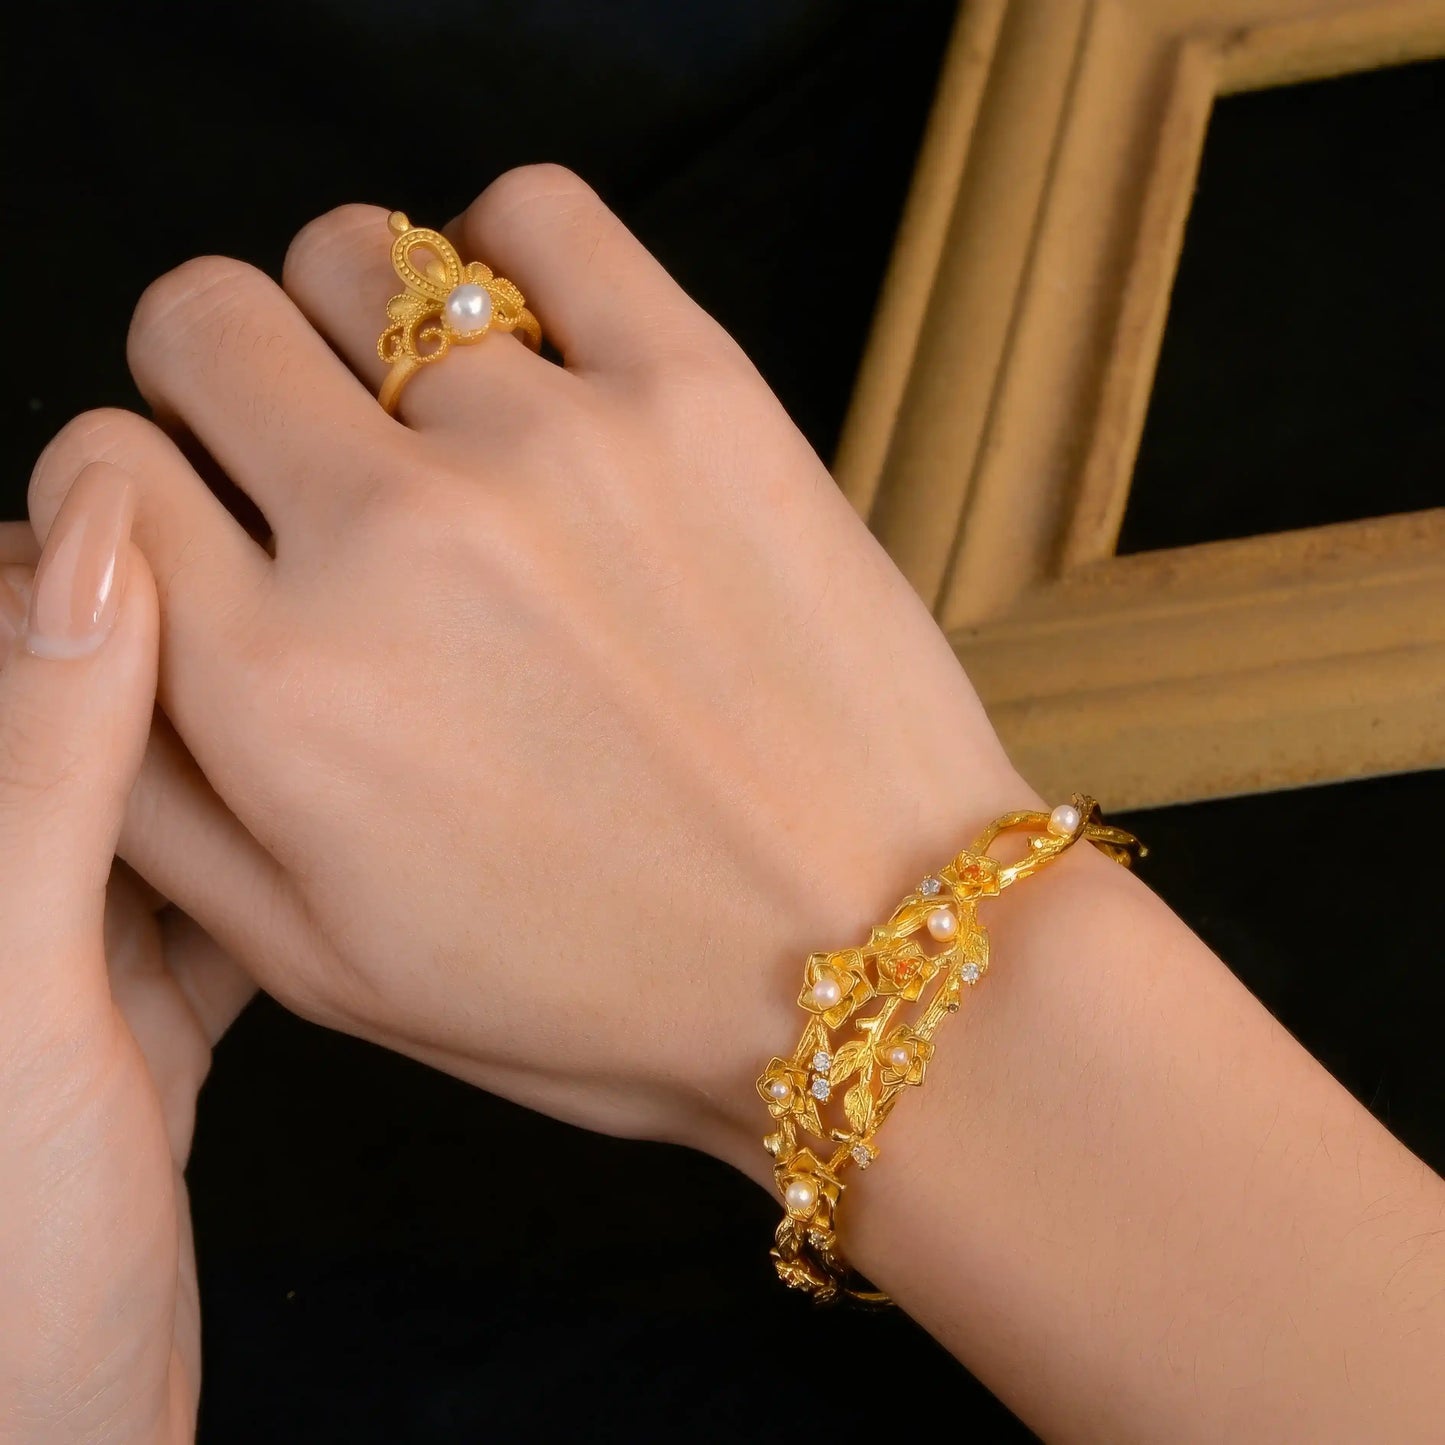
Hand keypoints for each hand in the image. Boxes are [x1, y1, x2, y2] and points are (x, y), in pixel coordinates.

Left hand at [0, 512, 251, 1442]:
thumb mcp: (19, 994)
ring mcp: (45, 971)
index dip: (71, 563)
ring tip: (344, 692)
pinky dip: (260, 874)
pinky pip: (192, 915)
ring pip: (141, 814)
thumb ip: (51, 766)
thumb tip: (102, 541)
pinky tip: (339, 836)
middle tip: (309, 590)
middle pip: (68, 722)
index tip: (196, 501)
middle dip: (175, 656)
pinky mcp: (118, 1035)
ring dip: (234, 761)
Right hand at [26, 167, 1024, 1164]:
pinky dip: (507, 254)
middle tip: (313, 472)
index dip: (138, 494)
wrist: (867, 959)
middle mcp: (397, 543)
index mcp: (279, 692)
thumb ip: (154, 783)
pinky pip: (535, 211)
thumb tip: (68, 605)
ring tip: (443, 437)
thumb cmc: (609, 985)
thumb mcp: (327, 962)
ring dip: (364, 332)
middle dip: (222, 386)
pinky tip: (539, 355)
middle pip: (199, 318)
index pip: (95, 470)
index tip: (206, 525)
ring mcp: (554, 445)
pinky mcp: (699, 393)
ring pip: (359, 260)